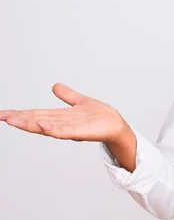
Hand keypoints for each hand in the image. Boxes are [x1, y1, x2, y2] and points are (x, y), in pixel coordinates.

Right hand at [0, 83, 127, 142]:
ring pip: (46, 127)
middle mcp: (62, 124)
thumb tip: (54, 86)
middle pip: (37, 121)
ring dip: (29, 124)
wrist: (116, 125)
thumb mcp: (80, 102)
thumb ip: (67, 96)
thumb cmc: (101, 117)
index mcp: (60, 116)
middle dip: (19, 119)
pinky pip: (64, 132)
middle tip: (2, 116)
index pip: (36, 114)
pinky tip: (42, 124)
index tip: (4, 113)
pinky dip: (52, 129)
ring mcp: (70, 129)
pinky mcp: (80, 133)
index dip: (21, 114)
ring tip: (13, 120)